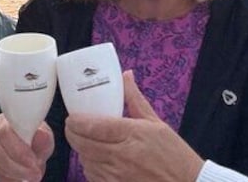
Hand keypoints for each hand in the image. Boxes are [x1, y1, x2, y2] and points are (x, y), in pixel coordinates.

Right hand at [0, 114, 53, 181]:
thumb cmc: (37, 137)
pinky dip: (8, 179)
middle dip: (18, 167)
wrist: (32, 145)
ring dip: (14, 174)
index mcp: (6, 119)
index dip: (19, 151)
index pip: (5, 133)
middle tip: (35, 174)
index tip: (34, 162)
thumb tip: (41, 136)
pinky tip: (21, 179)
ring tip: (32, 177)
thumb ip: (43, 136)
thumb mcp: (45, 136)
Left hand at [65, 70, 204, 181]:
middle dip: (73, 134)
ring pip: (86, 161)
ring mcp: (117, 176)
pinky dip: (91, 167)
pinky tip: (98, 160)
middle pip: (83, 144)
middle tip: (73, 126)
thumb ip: (135, 99)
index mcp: (133, 134)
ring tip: (88, 142)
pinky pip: (93, 176)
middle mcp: (122, 156)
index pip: (94, 126)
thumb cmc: (174, 155)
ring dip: (82, 151)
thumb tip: (126, 76)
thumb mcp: (157, 122)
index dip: (77, 121)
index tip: (73, 116)